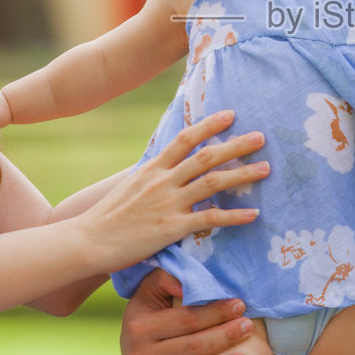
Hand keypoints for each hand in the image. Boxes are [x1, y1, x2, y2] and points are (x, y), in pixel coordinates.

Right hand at [71, 109, 267, 275]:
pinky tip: (253, 214)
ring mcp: (168, 203)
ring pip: (212, 182)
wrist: (88, 240)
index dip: (209, 124)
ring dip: (242, 175)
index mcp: (153, 168)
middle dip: (236, 145)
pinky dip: (234, 215)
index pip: (185, 138)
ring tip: (265, 169)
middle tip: (261, 137)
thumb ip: (154, 175)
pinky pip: (209, 219)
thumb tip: (173, 166)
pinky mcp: (172, 228)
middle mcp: (162, 180)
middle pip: (206, 156)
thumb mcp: (131, 186)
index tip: (231, 114)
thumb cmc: (109, 216)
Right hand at [120, 269, 254, 354]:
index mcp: (140, 327)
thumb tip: (184, 284)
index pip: (186, 320)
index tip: (239, 305)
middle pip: (192, 348)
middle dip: (224, 337)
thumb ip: (166, 279)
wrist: (133, 349)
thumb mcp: (151, 291)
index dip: (215, 312)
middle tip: (248, 327)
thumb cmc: (152, 313)